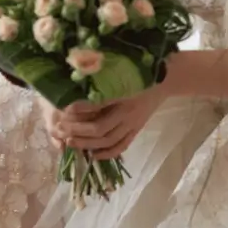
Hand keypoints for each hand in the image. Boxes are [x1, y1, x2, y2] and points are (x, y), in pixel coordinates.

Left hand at [47, 85, 167, 160]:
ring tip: (70, 142)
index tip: (64, 110)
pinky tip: (92, 155)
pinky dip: (107, 153)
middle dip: (78, 131)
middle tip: (60, 130)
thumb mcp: (122, 73)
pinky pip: (121, 146)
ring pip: (108, 140)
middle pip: (100, 128)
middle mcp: (128, 112)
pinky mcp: (137, 130)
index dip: (80, 109)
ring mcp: (133, 124)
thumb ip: (103, 82)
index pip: (98, 105)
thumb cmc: (140, 72)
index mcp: (123, 95)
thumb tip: (79, 87)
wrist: (166, 80)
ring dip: (88, 144)